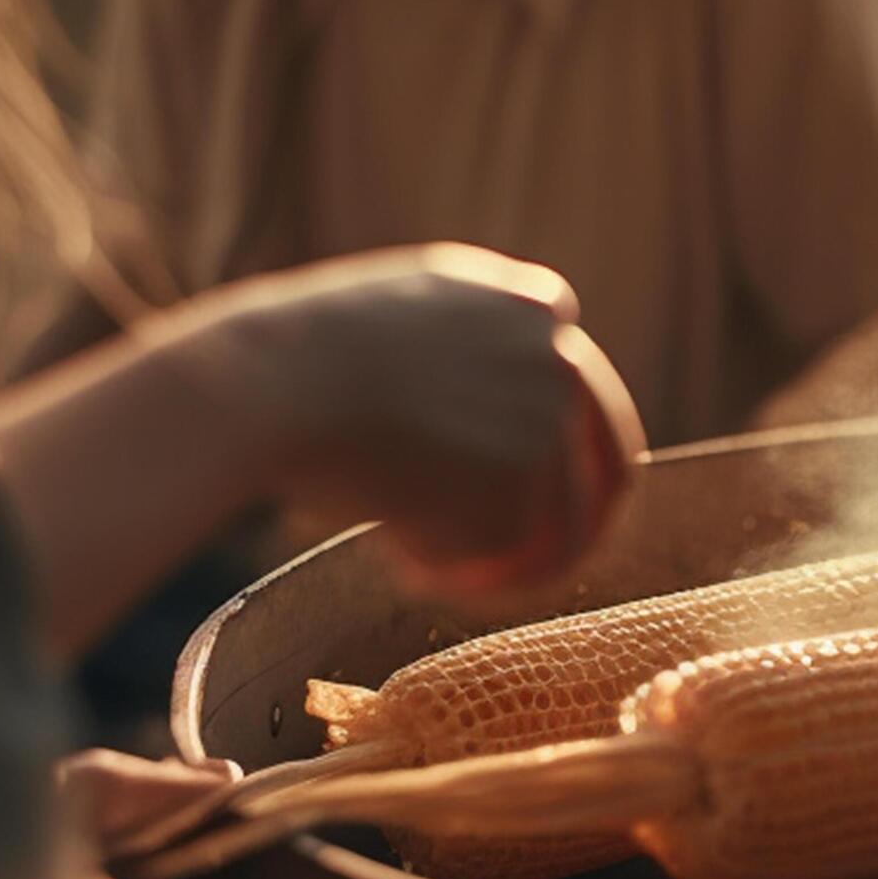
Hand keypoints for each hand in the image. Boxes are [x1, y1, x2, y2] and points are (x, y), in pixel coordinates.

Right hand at [187, 245, 645, 600]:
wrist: (267, 387)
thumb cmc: (304, 363)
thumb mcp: (405, 319)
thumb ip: (471, 353)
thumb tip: (511, 422)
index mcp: (530, 307)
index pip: (585, 393)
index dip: (564, 456)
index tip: (542, 500)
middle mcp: (556, 357)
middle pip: (610, 467)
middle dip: (571, 531)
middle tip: (523, 572)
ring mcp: (546, 420)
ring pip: (560, 530)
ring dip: (495, 562)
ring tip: (417, 565)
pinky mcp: (522, 489)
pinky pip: (503, 561)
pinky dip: (451, 571)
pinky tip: (394, 554)